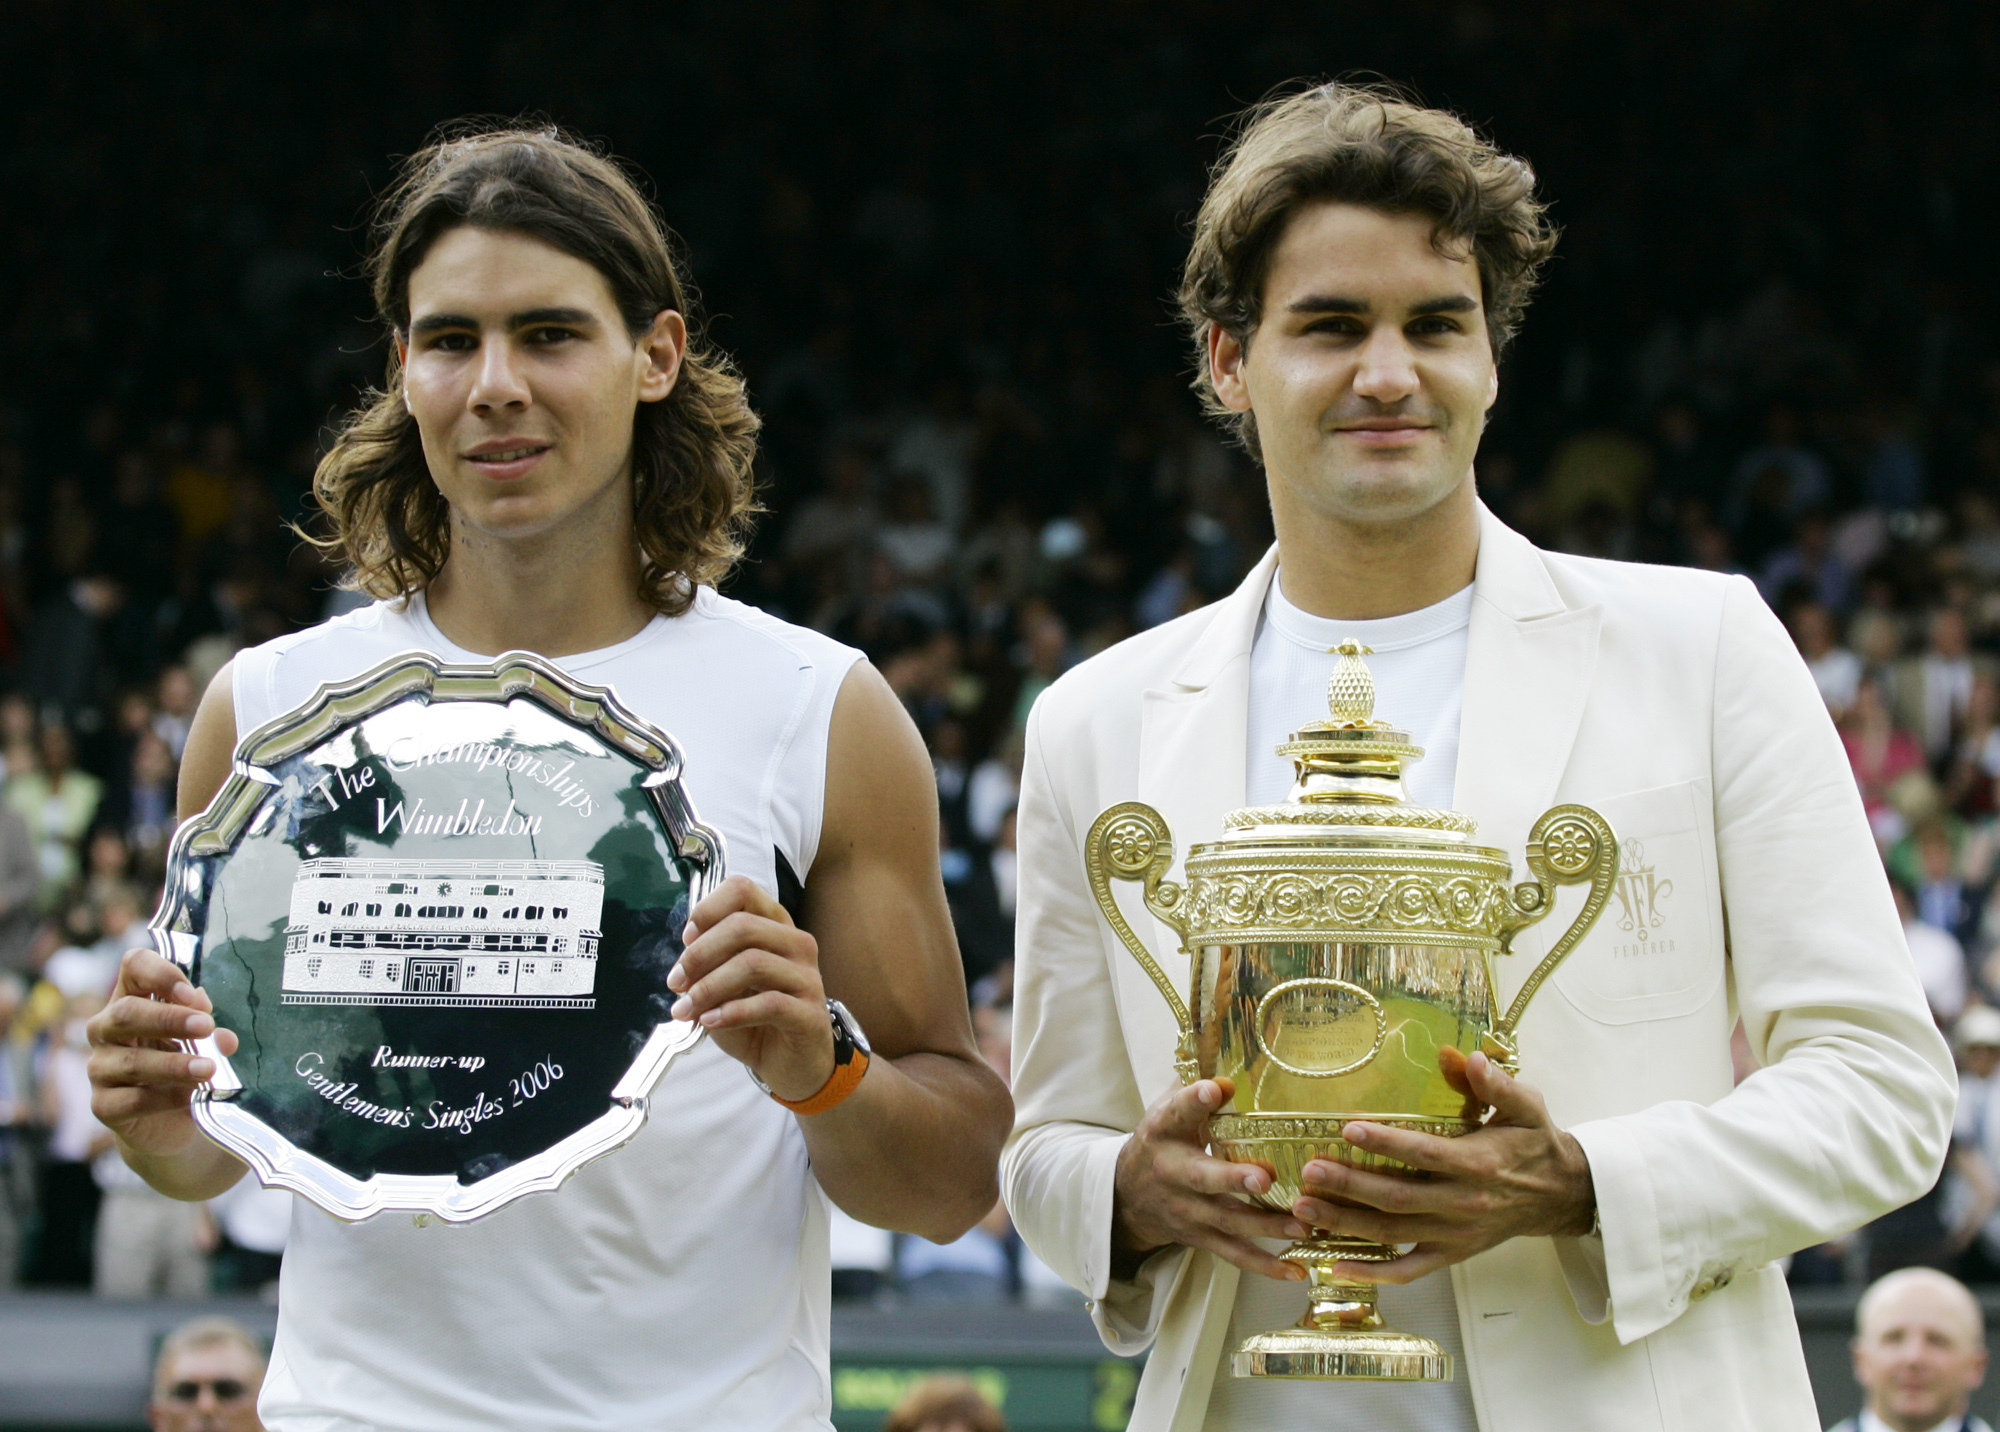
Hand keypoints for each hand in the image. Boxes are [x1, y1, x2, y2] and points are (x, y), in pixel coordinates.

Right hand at [87, 948, 237, 1162]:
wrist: (170, 1122)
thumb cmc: (184, 1064)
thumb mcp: (200, 1039)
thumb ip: (205, 1026)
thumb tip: (212, 1019)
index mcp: (132, 998)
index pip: (133, 966)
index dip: (159, 974)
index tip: (191, 993)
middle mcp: (107, 1029)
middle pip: (127, 1012)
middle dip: (169, 1018)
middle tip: (207, 1027)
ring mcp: (100, 1067)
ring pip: (132, 1061)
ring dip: (174, 1064)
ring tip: (209, 1069)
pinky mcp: (103, 1105)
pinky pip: (132, 1099)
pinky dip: (166, 1097)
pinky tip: (190, 1097)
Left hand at [667, 875, 835, 1102]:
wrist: (791, 1064)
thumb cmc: (755, 1019)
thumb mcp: (724, 987)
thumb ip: (706, 969)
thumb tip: (682, 967)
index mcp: (775, 926)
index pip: (743, 891)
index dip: (708, 910)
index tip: (687, 939)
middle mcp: (796, 943)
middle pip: (743, 926)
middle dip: (700, 954)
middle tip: (676, 983)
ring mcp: (808, 977)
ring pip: (753, 963)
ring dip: (709, 987)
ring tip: (687, 1010)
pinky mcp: (810, 1013)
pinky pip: (770, 1003)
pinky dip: (732, 1012)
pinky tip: (711, 1022)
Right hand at [1112, 1077, 1307, 1283]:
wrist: (1127, 1196)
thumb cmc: (1162, 1141)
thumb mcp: (1167, 1109)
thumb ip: (1196, 1084)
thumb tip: (1234, 1045)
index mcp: (1163, 1131)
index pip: (1177, 1110)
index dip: (1195, 1099)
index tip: (1217, 1088)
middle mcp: (1172, 1172)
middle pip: (1201, 1177)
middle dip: (1232, 1179)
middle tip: (1264, 1178)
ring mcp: (1187, 1210)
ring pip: (1226, 1221)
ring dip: (1266, 1225)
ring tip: (1303, 1223)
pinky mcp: (1200, 1237)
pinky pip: (1233, 1255)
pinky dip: (1265, 1265)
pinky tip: (1297, 1269)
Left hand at [1289, 1050, 1594, 1284]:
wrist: (1562, 1195)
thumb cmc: (1535, 1144)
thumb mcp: (1526, 1106)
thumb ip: (1496, 1083)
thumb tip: (1467, 1057)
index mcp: (1478, 1163)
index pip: (1425, 1153)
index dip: (1386, 1143)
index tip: (1348, 1128)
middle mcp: (1463, 1202)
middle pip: (1398, 1198)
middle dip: (1349, 1185)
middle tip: (1310, 1171)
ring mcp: (1455, 1233)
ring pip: (1393, 1233)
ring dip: (1346, 1224)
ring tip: (1305, 1210)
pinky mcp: (1452, 1254)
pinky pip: (1410, 1269)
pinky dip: (1374, 1273)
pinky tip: (1337, 1266)